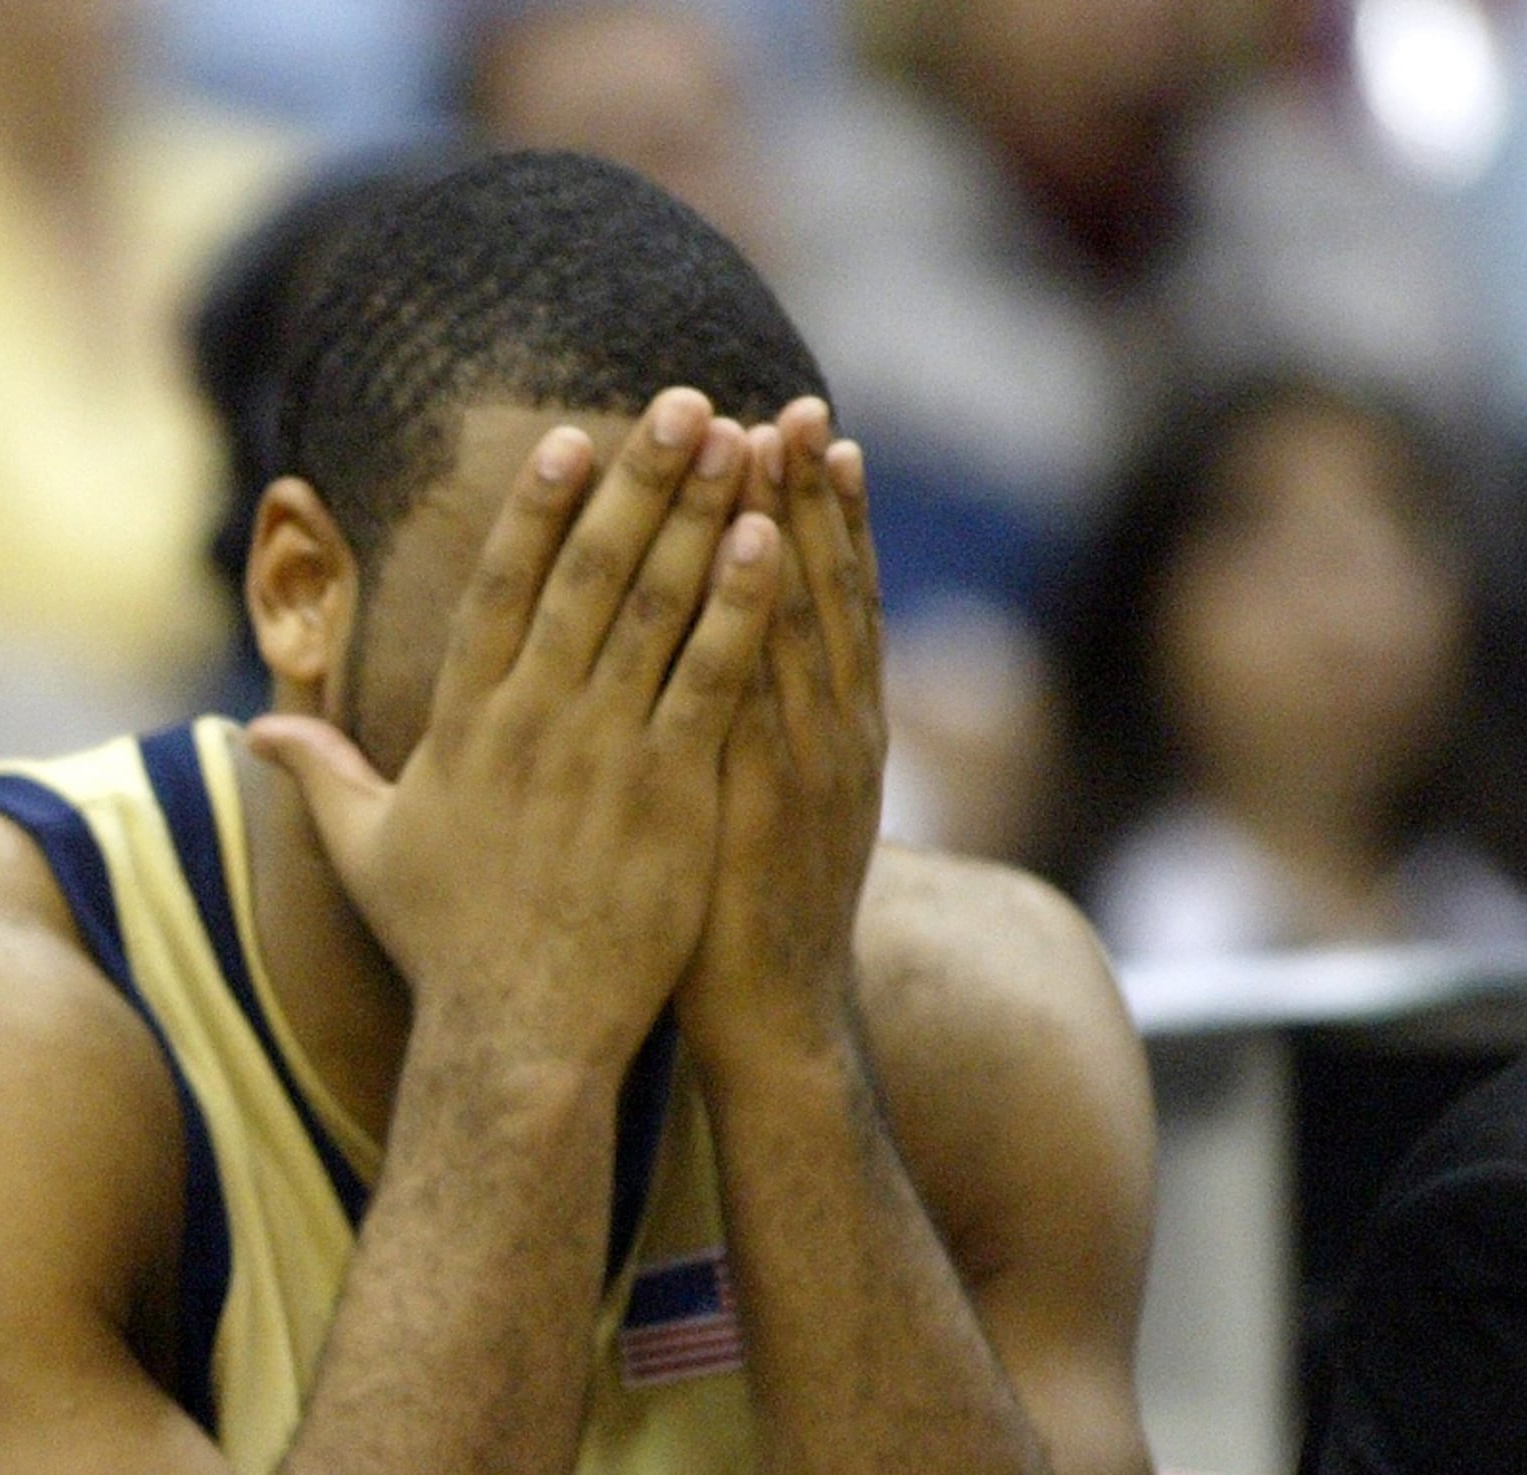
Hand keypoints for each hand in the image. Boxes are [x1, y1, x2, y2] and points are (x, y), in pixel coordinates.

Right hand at [249, 388, 786, 1075]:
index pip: (498, 590)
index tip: (569, 439)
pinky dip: (743, 607)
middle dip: (638, 478)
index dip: (537, 509)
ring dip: (702, 516)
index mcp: (464, 726)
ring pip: (661, 609)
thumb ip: (321, 776)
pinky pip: (714, 679)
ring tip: (739, 442)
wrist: (517, 1037)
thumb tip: (253, 734)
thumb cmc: (445, 945)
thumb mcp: (367, 851)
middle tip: (678, 399)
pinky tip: (772, 543)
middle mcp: (533, 723)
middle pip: (590, 574)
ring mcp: (606, 755)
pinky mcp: (672, 794)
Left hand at [679, 398, 884, 1076]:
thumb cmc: (729, 917)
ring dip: (793, 529)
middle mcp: (833, 731)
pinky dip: (771, 617)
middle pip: (820, 589)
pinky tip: (756, 554)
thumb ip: (729, 732)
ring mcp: (814, 762)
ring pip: (806, 622)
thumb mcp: (739, 807)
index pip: (819, 596)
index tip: (791, 427)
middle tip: (793, 401)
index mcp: (824, 728)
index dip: (809, 512)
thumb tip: (693, 663)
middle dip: (805, 494)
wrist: (772, 1021)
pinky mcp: (780, 800)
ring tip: (781, 444)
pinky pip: (774, 689)